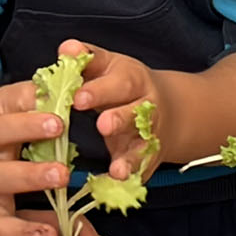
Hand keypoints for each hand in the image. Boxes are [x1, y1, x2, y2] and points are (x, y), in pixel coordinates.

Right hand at [0, 81, 77, 235]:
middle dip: (30, 176)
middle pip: (0, 176)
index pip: (5, 126)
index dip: (29, 123)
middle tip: (63, 172)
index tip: (59, 119)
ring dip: (21, 229)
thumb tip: (63, 69)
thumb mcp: (7, 103)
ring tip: (50, 230)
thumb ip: (32, 92)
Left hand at [60, 40, 165, 178]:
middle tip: (101, 126)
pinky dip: (132, 178)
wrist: (169, 110)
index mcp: (130, 79)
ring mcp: (150, 133)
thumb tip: (66, 49)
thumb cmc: (122, 86)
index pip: (117, 81)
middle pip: (134, 111)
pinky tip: (119, 187)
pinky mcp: (149, 157)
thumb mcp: (107, 66)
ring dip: (130, 156)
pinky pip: (143, 169)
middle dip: (118, 119)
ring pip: (143, 145)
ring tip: (116, 169)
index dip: (99, 90)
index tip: (78, 97)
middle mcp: (145, 105)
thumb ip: (86, 60)